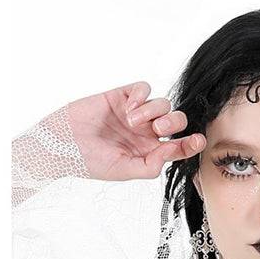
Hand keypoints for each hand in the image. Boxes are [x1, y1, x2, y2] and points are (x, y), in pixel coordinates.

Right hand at [66, 80, 205, 180]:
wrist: (62, 143)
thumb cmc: (90, 161)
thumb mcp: (124, 170)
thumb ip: (151, 165)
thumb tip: (171, 152)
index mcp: (150, 151)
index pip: (179, 145)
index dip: (191, 143)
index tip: (197, 140)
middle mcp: (146, 132)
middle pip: (176, 121)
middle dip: (173, 123)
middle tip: (157, 128)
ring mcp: (135, 113)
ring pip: (162, 104)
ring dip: (153, 110)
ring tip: (133, 120)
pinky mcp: (121, 96)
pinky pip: (143, 88)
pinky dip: (142, 95)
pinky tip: (130, 106)